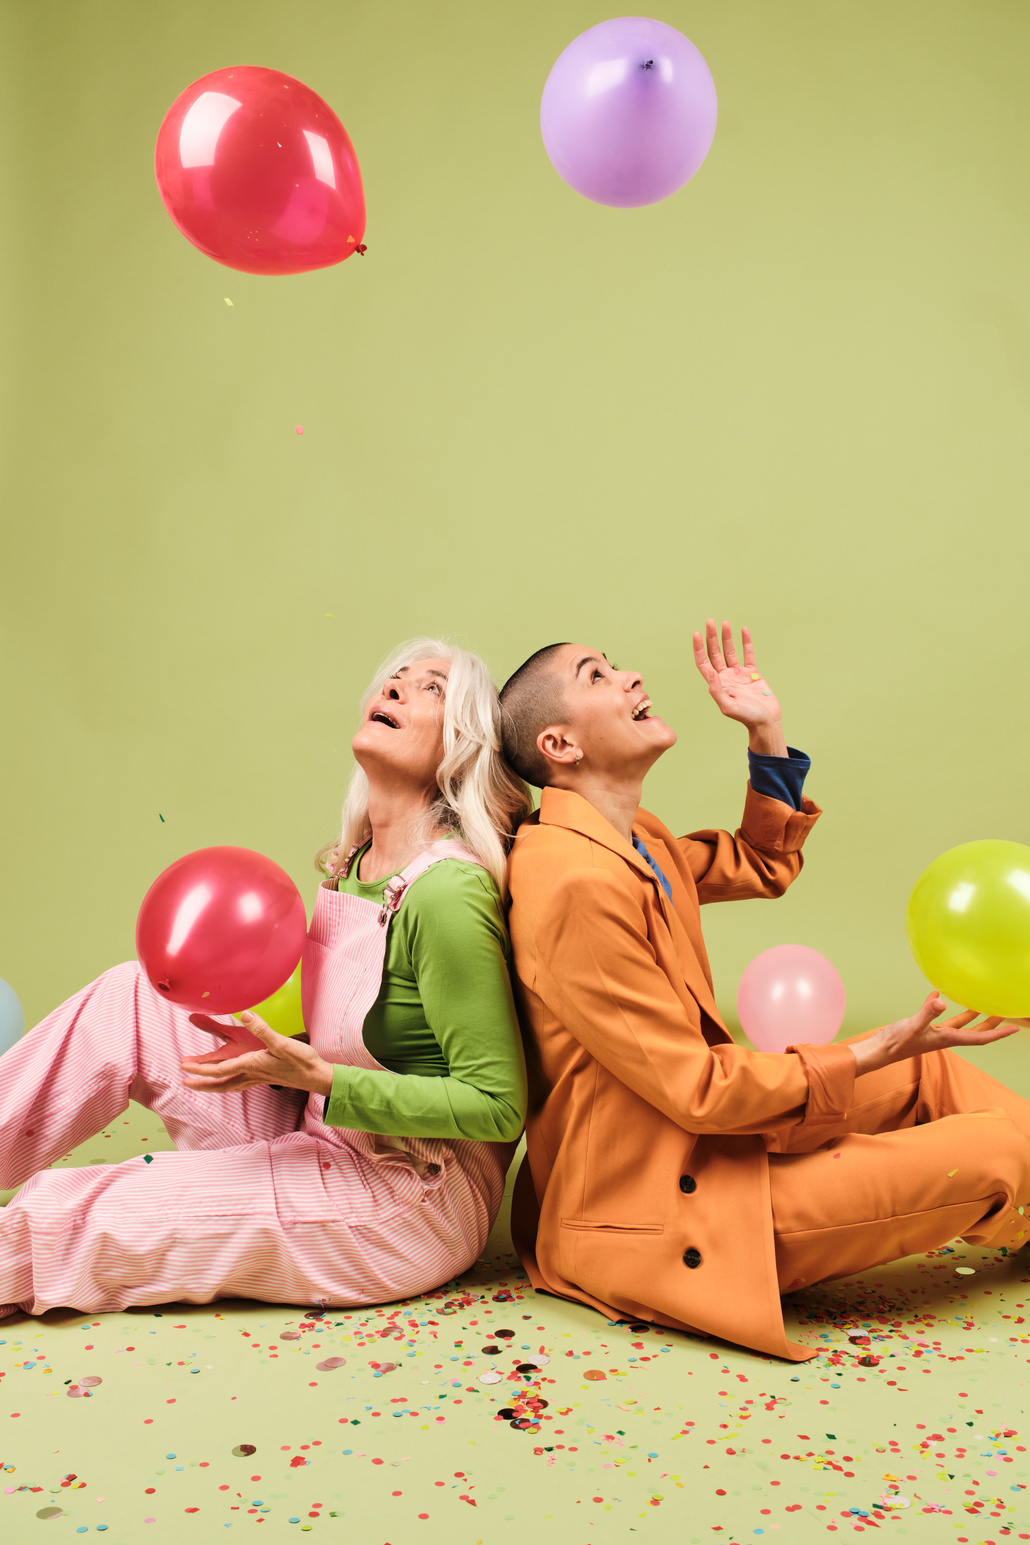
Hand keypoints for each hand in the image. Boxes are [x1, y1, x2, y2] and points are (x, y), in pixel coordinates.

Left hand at [180, 1011, 333, 1096]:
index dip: (200, 1068)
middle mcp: (251, 1074)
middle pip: (220, 1083)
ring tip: (200, 1085)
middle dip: (201, 1082)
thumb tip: (244, 1015)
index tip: (184, 1067)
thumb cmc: (301, 1061)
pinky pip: (240, 1083)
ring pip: (229, 1085)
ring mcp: (258, 1077)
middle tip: (185, 1081)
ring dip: (213, 1086)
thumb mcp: (282, 1042)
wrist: (316, 1076)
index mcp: (251, 1065)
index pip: (219, 1070)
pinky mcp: (265, 1077)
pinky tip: (230, 1080)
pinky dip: (229, 1083)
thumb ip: (262, 1029)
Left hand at [692, 620, 786, 755]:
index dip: (698, 648)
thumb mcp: (728, 707)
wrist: (766, 721)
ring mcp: (739, 674)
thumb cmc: (747, 717)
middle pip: (715, 653)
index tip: (696, 633)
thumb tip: (712, 674)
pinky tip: (744, 630)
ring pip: (730, 651)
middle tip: (709, 621)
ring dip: (726, 637)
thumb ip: (718, 692)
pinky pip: (748, 654)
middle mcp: (725, 677)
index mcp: (717, 684)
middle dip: (711, 637)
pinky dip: (746, 642)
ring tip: (724, 622)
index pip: (704, 662)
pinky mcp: (752, 673)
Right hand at [850, 992, 1017, 1076]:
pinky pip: (937, 1016)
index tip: (1014, 1028)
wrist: (879, 1050)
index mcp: (947, 1039)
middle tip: (1004, 1015)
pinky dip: (940, 1006)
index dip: (998, 1033)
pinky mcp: (922, 1028)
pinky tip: (937, 996)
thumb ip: (927, 1013)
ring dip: (971, 1015)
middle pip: (974, 1031)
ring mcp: (933, 1033)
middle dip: (990, 1024)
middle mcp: (944, 1038)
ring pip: (958, 1023)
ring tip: (981, 1004)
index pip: (979, 1037)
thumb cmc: (896, 1043)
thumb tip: (940, 1001)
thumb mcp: (913, 1025)